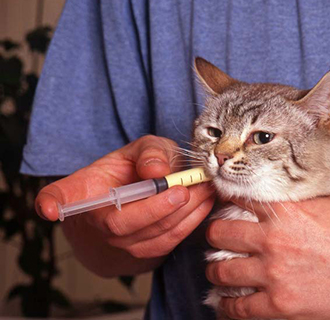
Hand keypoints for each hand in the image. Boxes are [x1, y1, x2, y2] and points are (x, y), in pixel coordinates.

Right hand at [36, 135, 214, 275]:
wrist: (135, 206)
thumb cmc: (133, 173)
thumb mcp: (138, 151)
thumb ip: (149, 153)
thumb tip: (157, 170)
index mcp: (85, 194)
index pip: (61, 197)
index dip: (52, 202)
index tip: (48, 209)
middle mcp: (98, 224)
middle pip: (122, 224)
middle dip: (158, 207)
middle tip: (185, 188)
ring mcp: (121, 245)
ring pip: (154, 234)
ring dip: (185, 212)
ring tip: (205, 189)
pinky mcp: (146, 255)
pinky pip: (171, 241)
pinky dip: (192, 221)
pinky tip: (205, 201)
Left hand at [205, 189, 329, 318]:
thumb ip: (305, 184)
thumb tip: (293, 172)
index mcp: (285, 210)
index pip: (235, 196)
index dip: (226, 198)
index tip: (223, 203)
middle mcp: (274, 240)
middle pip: (218, 233)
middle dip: (215, 235)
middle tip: (218, 238)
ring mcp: (274, 275)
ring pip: (221, 271)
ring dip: (216, 270)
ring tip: (218, 269)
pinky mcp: (280, 306)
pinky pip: (237, 308)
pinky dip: (227, 305)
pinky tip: (226, 301)